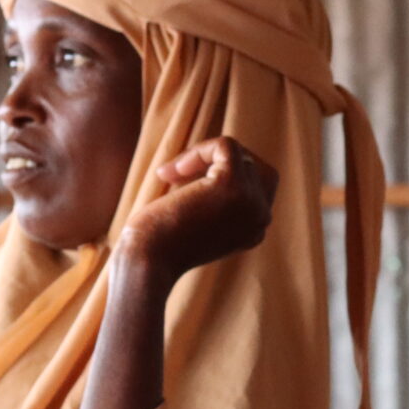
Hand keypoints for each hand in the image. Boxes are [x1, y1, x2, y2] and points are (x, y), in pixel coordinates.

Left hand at [113, 137, 277, 284]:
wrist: (148, 262)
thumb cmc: (160, 246)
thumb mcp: (196, 225)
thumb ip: (214, 204)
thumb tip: (214, 164)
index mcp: (254, 231)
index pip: (255, 187)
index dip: (220, 177)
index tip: (184, 187)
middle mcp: (260, 218)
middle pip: (254, 167)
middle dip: (219, 162)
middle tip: (182, 174)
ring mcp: (250, 202)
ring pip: (239, 155)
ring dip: (200, 157)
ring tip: (170, 174)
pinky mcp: (233, 185)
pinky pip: (226, 146)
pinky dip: (198, 150)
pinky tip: (171, 173)